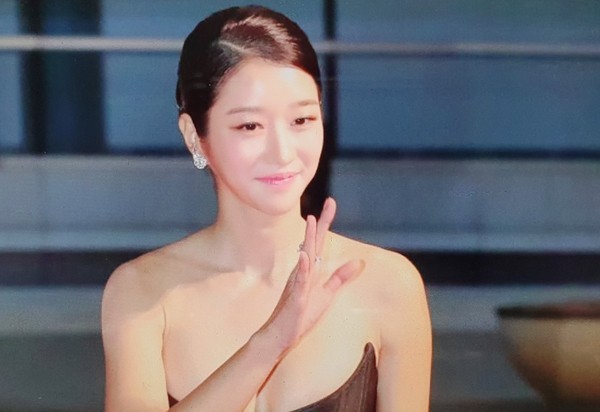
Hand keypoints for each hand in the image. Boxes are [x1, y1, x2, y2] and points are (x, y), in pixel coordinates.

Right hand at [257, 198, 364, 354]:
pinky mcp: (296, 298)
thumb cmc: (300, 315)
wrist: (279, 335)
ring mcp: (298, 283)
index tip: (331, 203)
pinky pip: (300, 281)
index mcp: (310, 269)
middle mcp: (303, 271)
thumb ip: (340, 278)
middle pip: (313, 242)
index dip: (325, 223)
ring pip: (305, 257)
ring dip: (309, 239)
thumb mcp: (326, 294)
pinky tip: (305, 256)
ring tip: (313, 220)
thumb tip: (358, 262)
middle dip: (321, 223)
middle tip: (329, 202)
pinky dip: (303, 268)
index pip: (320, 242)